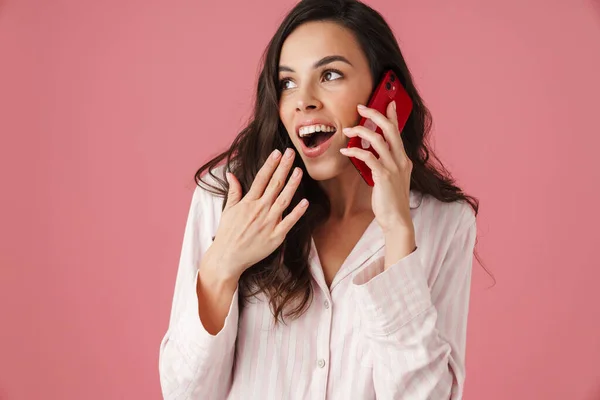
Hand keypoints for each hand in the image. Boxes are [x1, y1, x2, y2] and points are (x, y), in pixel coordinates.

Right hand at [202, 148, 308, 282]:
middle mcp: (259, 210)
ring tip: (299, 171)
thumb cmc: (227, 234)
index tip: (278, 153)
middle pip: (274, 184)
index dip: (271, 164)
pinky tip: (305, 201)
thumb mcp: (228, 210)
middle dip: (284, 167)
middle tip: (292, 153)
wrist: (227, 258)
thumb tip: (231, 174)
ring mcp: (268, 223)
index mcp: (248, 202)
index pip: (261, 178)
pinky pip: (289, 222)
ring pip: (283, 199)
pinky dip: (297, 212)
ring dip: (292, 184)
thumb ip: (233, 191)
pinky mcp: (275, 237)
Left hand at [340, 102, 413, 235]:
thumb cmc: (390, 201)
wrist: (396, 219)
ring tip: (346, 131)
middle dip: (374, 115)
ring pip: (378, 139)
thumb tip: (372, 153)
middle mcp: (401, 160)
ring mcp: (393, 167)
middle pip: (389, 129)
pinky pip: (368, 157)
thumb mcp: (391, 179)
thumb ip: (385, 164)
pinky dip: (355, 152)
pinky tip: (345, 152)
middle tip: (361, 107)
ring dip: (360, 132)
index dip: (392, 116)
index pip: (398, 132)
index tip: (387, 102)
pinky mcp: (384, 176)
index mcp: (404, 160)